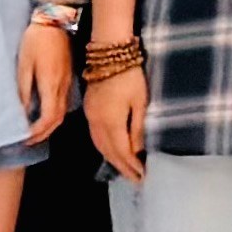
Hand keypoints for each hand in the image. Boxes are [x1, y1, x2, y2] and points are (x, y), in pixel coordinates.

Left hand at [17, 13, 74, 141]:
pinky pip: (63, 104)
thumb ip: (24, 90)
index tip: (23, 138)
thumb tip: (22, 112)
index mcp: (51, 85)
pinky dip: (54, 116)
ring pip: (62, 113)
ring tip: (34, 132)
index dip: (37, 132)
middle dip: (44, 134)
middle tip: (28, 141)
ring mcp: (67, 83)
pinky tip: (44, 115)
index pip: (48, 118)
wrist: (56, 21)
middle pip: (58, 120)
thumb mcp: (24, 65)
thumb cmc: (36, 41)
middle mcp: (62, 88)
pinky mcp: (67, 78)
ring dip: (50, 126)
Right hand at [87, 62, 148, 178]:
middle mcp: (96, 122)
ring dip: (111, 159)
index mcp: (110, 121)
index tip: (142, 177)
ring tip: (125, 170)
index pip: (121, 151)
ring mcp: (90, 115)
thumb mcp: (140, 101)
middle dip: (121, 167)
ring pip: (99, 144)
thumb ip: (137, 127)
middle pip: (108, 151)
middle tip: (134, 179)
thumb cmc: (130, 75)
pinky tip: (111, 151)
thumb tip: (138, 151)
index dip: (131, 166)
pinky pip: (95, 135)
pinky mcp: (89, 109)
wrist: (109, 53)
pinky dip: (104, 147)